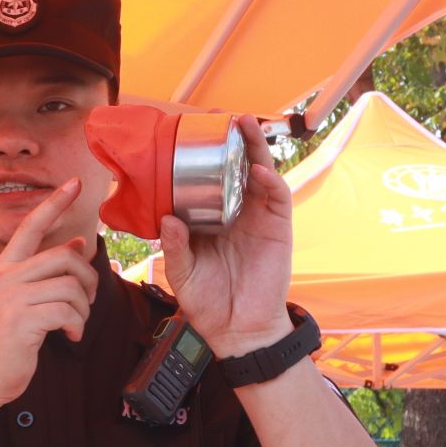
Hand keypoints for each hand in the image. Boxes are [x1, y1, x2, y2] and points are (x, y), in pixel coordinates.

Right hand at [0, 178, 100, 407]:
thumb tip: (77, 244)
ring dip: (83, 308)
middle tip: (87, 300)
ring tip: (74, 323)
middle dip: (87, 279)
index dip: (54, 203)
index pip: (31, 226)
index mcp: (3, 267)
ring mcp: (11, 298)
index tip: (75, 183)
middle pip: (64, 257)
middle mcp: (5, 276)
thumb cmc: (4, 340)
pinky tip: (69, 336)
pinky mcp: (22, 320)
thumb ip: (44, 272)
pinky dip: (77, 326)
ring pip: (71, 286)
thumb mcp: (22, 299)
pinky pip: (68, 311)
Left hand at [157, 116, 296, 357]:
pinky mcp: (278, 228)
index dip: (200, 159)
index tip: (185, 135)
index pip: (206, 182)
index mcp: (209, 220)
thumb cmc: (207, 302)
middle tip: (218, 117)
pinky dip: (269, 181)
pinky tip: (257, 169)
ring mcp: (258, 218)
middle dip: (230, 142)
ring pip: (259, 174)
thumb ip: (175, 248)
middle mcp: (235, 213)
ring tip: (243, 124)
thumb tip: (167, 219)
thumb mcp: (182, 274)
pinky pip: (276, 198)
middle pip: (235, 169)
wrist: (236, 329)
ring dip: (254, 148)